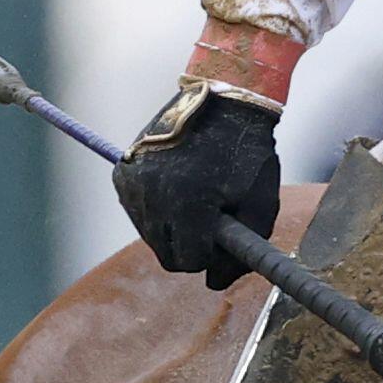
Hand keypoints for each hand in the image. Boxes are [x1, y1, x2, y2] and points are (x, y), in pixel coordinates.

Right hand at [114, 85, 281, 285]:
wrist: (223, 97)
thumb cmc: (247, 152)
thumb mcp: (259, 205)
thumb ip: (241, 252)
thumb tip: (215, 284)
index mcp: (187, 205)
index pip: (190, 261)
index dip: (212, 257)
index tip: (226, 239)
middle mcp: (152, 196)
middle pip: (167, 254)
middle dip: (192, 247)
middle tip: (214, 224)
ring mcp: (133, 183)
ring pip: (150, 235)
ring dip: (174, 230)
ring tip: (199, 200)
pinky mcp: (124, 172)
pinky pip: (138, 212)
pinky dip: (157, 211)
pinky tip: (179, 190)